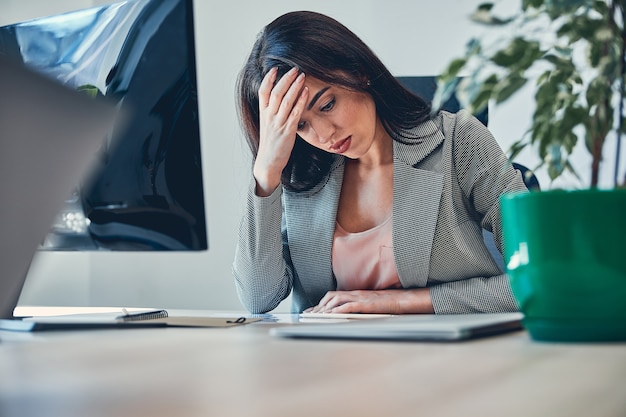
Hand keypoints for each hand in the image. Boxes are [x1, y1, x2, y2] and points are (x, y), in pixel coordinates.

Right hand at [253, 67, 308, 195]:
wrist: (268, 162)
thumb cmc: (271, 144)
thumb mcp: (268, 125)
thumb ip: (273, 112)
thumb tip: (281, 100)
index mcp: (263, 114)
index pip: (263, 91)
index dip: (268, 79)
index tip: (275, 69)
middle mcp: (269, 116)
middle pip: (276, 92)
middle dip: (285, 79)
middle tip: (294, 69)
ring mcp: (278, 123)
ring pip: (286, 100)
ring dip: (294, 86)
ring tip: (301, 75)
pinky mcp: (287, 131)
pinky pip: (295, 112)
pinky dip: (300, 101)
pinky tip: (305, 92)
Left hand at [304, 289, 433, 314]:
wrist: (407, 299)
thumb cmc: (392, 303)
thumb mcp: (373, 305)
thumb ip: (361, 307)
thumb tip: (348, 316)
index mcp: (357, 293)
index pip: (334, 296)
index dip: (321, 303)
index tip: (311, 311)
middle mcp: (357, 293)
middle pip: (331, 296)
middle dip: (318, 306)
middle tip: (308, 314)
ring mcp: (361, 297)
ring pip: (336, 300)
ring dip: (324, 308)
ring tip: (315, 316)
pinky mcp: (367, 303)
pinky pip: (348, 306)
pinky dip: (337, 310)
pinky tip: (329, 316)